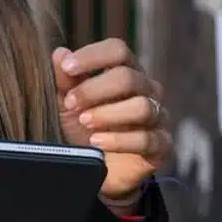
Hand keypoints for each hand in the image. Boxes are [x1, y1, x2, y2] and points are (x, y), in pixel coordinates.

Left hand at [53, 39, 172, 201]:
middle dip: (95, 89)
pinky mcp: (162, 145)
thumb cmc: (86, 129)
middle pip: (129, 77)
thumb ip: (65, 81)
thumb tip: (59, 54)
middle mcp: (147, 90)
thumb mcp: (69, 105)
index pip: (118, 51)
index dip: (93, 56)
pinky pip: (147, 139)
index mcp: (127, 71)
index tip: (67, 67)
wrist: (100, 170)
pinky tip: (98, 142)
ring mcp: (158, 117)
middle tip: (71, 103)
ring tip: (85, 122)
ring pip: (142, 107)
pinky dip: (120, 140)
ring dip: (108, 114)